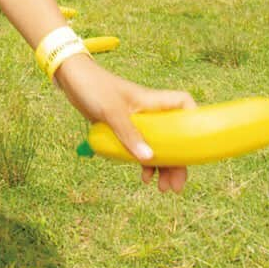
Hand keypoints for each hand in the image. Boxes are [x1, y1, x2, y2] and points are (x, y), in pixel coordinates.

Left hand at [56, 55, 195, 192]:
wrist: (71, 78)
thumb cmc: (93, 87)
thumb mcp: (111, 111)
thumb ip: (128, 134)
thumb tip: (149, 158)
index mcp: (152, 101)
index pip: (183, 104)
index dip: (195, 120)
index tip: (197, 144)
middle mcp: (148, 110)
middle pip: (174, 136)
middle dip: (178, 161)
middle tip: (176, 186)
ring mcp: (136, 119)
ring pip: (158, 145)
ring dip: (162, 167)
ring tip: (163, 189)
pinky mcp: (123, 127)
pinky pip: (140, 147)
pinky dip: (144, 162)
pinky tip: (143, 177)